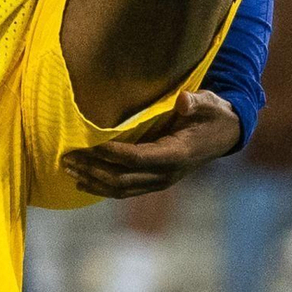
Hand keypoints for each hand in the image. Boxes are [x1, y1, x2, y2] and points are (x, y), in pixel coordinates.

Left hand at [61, 88, 240, 199]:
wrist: (224, 135)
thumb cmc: (212, 115)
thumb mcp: (209, 103)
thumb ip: (196, 103)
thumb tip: (184, 101)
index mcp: (176, 155)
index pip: (138, 159)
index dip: (113, 154)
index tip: (90, 145)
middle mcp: (166, 174)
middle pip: (123, 178)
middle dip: (93, 169)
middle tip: (68, 158)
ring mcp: (160, 182)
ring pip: (121, 189)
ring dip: (93, 181)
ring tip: (68, 170)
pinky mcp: (154, 183)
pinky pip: (125, 190)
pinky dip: (102, 188)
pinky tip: (83, 182)